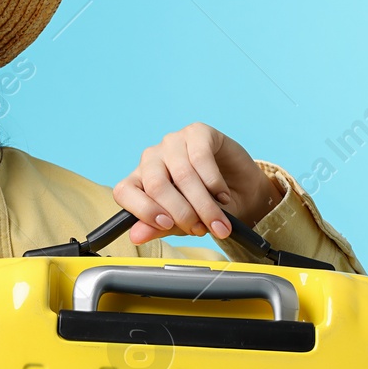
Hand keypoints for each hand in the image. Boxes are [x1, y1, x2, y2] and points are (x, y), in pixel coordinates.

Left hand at [114, 122, 283, 245]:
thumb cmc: (207, 207)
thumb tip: (136, 236)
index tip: (166, 225)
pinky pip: (201, 157)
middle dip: (181, 212)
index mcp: (139, 181)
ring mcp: (172, 143)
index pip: (124, 192)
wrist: (242, 193)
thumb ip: (159, 228)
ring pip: (182, 174)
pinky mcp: (197, 132)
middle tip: (200, 229)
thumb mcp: (183, 224)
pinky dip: (214, 183)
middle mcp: (151, 159)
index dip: (143, 210)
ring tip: (216, 220)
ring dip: (203, 203)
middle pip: (156, 185)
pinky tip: (222, 195)